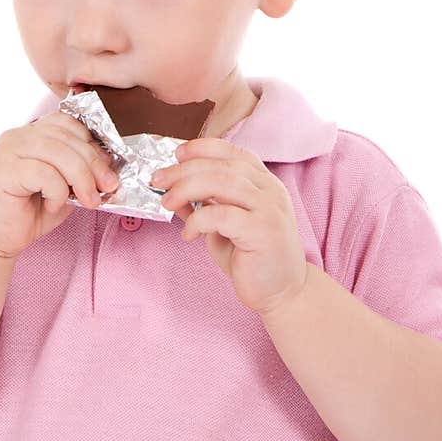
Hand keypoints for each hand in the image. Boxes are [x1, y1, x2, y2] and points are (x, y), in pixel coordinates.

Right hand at [0, 112, 119, 259]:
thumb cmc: (28, 214)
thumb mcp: (62, 187)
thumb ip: (78, 170)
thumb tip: (108, 165)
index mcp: (28, 134)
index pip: (65, 122)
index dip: (90, 142)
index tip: (107, 167)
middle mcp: (15, 135)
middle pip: (66, 136)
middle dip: (94, 163)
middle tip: (109, 186)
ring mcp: (7, 150)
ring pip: (59, 152)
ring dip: (82, 178)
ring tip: (88, 201)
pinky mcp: (4, 170)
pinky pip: (45, 174)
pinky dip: (58, 193)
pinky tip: (52, 206)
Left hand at [150, 138, 308, 316]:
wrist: (284, 292)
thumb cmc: (253, 258)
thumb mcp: (224, 226)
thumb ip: (204, 205)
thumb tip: (172, 193)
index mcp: (263, 182)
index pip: (233, 151)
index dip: (203, 148)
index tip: (177, 154)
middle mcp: (270, 190)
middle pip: (221, 165)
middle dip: (183, 169)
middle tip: (158, 179)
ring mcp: (269, 209)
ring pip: (221, 181)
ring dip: (186, 187)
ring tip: (167, 202)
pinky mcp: (263, 231)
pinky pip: (221, 215)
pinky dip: (198, 220)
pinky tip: (189, 234)